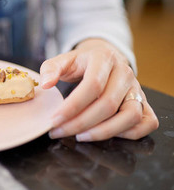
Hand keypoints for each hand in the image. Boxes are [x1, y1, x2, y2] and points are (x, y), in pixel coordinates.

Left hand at [40, 38, 158, 141]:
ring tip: (80, 136)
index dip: (73, 106)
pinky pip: (147, 122)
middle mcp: (124, 73)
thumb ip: (50, 69)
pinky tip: (105, 134)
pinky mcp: (144, 102)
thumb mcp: (62, 60)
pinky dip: (130, 134)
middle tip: (59, 131)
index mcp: (104, 58)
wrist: (103, 56)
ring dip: (104, 132)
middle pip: (108, 104)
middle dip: (81, 123)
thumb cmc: (80, 62)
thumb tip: (45, 84)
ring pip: (130, 116)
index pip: (92, 85)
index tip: (54, 119)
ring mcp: (137, 88)